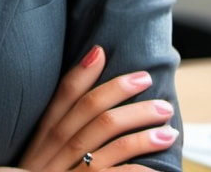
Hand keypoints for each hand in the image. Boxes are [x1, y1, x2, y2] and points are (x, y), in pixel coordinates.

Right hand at [0, 45, 177, 171]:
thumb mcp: (42, 148)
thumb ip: (60, 121)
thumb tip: (85, 77)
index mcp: (46, 133)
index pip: (64, 94)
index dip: (82, 72)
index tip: (101, 51)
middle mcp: (56, 149)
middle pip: (94, 113)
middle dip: (122, 93)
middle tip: (148, 80)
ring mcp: (70, 171)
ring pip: (112, 144)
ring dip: (143, 135)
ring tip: (169, 130)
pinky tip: (157, 170)